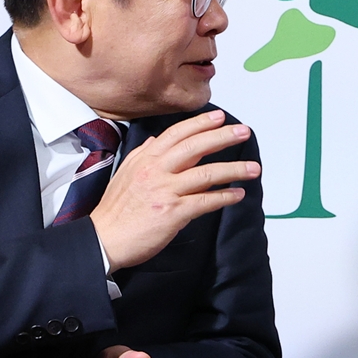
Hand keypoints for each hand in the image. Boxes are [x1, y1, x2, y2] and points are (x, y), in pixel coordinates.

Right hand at [89, 111, 257, 270]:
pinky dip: (225, 197)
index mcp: (146, 160)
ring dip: (234, 169)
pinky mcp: (173, 213)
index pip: (177, 134)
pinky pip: (205, 201)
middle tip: (243, 132)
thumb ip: (143, 155)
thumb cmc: (115, 211)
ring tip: (253, 168)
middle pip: (195, 147)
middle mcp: (156, 171)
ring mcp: (165, 191)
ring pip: (207, 174)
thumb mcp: (126, 174)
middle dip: (223, 137)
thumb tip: (156, 140)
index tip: (220, 118)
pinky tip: (238, 194)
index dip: (200, 124)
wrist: (104, 239)